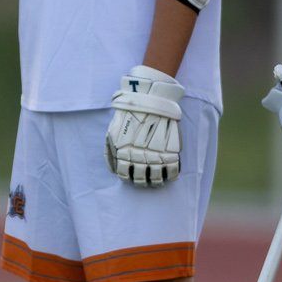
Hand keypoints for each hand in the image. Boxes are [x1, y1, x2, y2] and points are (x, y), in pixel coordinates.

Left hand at [105, 65, 184, 187]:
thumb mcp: (112, 132)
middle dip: (141, 181)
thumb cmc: (129, 115)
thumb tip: (113, 169)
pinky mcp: (171, 151)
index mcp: (123, 154)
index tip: (131, 175)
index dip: (128, 177)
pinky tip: (168, 174)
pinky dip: (170, 175)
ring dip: (155, 181)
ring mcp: (155, 155)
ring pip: (155, 178)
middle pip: (140, 179)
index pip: (124, 175)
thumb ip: (110, 153)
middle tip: (144, 179)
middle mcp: (138, 157)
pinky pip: (171, 170)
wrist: (149, 100)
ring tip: (156, 180)